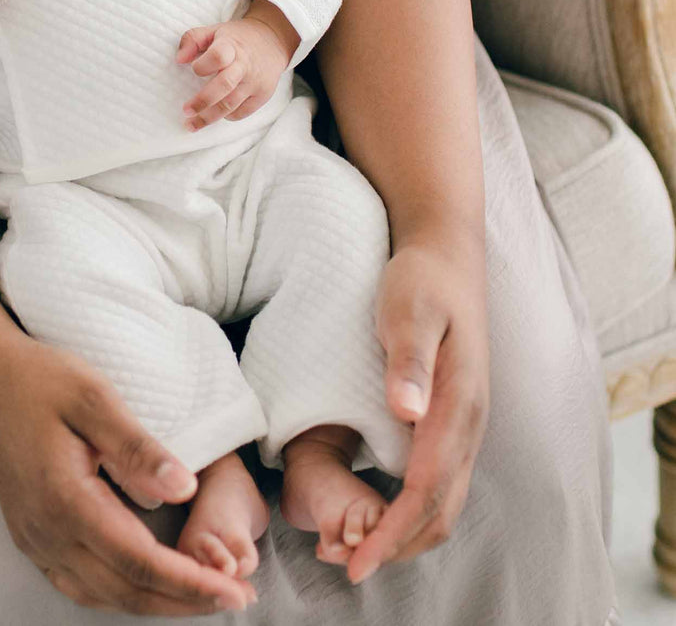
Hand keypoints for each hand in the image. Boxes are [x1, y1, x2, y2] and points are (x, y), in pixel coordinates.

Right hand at [0, 333, 258, 614]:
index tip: (235, 592)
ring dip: (157, 603)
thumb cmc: (44, 379)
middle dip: (184, 601)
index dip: (189, 581)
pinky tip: (151, 586)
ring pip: (102, 595)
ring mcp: (34, 540)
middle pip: (124, 589)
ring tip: (205, 598)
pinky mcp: (31, 537)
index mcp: (64, 499)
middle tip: (240, 600)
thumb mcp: (95, 397)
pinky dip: (123, 593)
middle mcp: (45, 533)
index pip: (137, 560)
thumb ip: (138, 447)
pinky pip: (81, 584)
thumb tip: (185, 490)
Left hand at [176, 18, 289, 130]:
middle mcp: (245, 65)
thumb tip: (179, 59)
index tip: (194, 70)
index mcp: (231, 46)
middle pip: (224, 86)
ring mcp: (255, 82)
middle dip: (202, 101)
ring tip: (191, 124)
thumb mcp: (213, 31)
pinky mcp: (263, 95)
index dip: (203, 66)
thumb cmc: (236, 38)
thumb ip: (192, 40)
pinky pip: (241, 112)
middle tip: (186, 111)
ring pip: (231, 105)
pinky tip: (214, 114)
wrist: (272, 41)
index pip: (218, 56)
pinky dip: (226, 116)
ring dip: (209, 118)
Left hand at [339, 239, 489, 583]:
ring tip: (359, 550)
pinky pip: (439, 479)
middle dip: (398, 545)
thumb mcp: (408, 311)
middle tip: (348, 566)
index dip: (393, 530)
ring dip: (406, 533)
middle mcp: (469, 423)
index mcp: (460, 404)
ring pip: (445, 500)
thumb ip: (409, 361)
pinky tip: (378, 508)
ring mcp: (465, 422)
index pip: (428, 487)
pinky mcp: (453, 416)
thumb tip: (407, 413)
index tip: (358, 560)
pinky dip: (412, 508)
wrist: (446, 252)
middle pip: (442, 509)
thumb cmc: (422, 280)